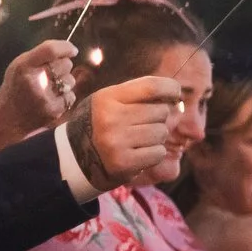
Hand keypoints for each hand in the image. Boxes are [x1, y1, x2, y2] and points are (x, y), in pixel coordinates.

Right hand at [0, 40, 76, 152]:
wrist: (7, 120)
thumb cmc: (14, 89)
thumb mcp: (18, 67)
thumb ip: (39, 56)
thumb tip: (67, 49)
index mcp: (23, 66)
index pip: (50, 50)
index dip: (65, 47)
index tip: (72, 50)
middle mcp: (35, 80)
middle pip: (66, 64)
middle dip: (62, 67)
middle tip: (51, 74)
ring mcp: (46, 97)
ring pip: (70, 80)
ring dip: (64, 82)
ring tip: (50, 88)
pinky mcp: (54, 110)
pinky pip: (71, 96)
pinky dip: (64, 97)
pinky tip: (51, 100)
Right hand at [72, 75, 184, 190]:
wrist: (74, 158)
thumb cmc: (101, 125)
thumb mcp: (110, 102)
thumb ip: (139, 96)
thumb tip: (176, 100)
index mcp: (107, 98)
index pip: (151, 87)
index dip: (170, 88)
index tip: (175, 93)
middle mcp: (110, 118)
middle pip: (161, 111)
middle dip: (158, 118)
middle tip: (141, 126)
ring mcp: (115, 141)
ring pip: (162, 132)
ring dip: (156, 138)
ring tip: (137, 141)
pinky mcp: (123, 163)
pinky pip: (158, 153)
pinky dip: (154, 154)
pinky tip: (138, 154)